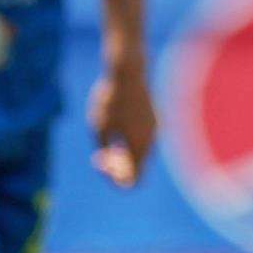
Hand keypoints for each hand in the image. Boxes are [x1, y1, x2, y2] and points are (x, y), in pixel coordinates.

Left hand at [88, 57, 156, 187]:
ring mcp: (154, 127)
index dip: (114, 180)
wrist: (128, 71)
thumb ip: (105, 149)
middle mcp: (150, 140)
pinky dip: (130, 140)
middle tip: (99, 154)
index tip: (101, 161)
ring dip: (123, 153)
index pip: (132, 181)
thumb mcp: (98, 128)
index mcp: (138, 148)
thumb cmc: (110, 100)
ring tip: (105, 136)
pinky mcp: (153, 116)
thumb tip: (110, 158)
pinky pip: (142, 138)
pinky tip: (116, 125)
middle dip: (117, 166)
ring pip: (139, 152)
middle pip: (136, 168)